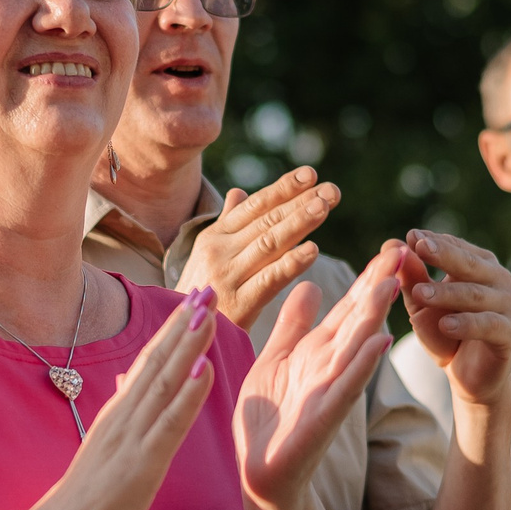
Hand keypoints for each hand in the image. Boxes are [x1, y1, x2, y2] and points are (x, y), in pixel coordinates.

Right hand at [35, 287, 220, 509]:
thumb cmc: (84, 499)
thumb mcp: (104, 447)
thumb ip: (120, 416)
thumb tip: (127, 383)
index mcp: (119, 413)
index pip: (149, 362)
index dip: (172, 330)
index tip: (194, 300)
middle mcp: (125, 415)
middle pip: (158, 360)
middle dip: (185, 322)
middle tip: (208, 287)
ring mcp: (133, 435)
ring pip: (166, 381)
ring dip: (188, 344)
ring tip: (208, 311)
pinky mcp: (142, 461)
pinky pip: (170, 422)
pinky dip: (189, 393)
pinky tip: (205, 369)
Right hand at [176, 168, 338, 329]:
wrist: (179, 336)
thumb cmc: (200, 293)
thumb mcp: (207, 255)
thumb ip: (227, 223)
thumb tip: (240, 191)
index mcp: (215, 236)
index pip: (255, 205)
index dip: (283, 188)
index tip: (311, 173)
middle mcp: (219, 251)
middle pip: (266, 220)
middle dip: (300, 202)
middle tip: (331, 190)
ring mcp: (226, 276)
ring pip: (268, 243)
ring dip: (298, 223)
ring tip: (324, 207)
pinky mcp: (237, 305)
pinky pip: (268, 280)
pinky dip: (290, 263)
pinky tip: (312, 251)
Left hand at [235, 242, 396, 509]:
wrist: (260, 472)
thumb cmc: (269, 417)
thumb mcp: (276, 358)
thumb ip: (293, 325)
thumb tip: (309, 283)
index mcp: (319, 350)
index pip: (348, 306)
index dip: (367, 276)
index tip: (389, 246)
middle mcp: (331, 365)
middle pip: (359, 317)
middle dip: (378, 284)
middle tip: (401, 250)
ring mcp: (331, 389)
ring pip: (357, 345)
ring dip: (375, 315)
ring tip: (393, 284)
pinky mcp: (324, 416)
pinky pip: (346, 385)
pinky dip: (362, 363)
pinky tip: (380, 342)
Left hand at [395, 229, 510, 408]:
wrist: (469, 375)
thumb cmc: (445, 333)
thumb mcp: (421, 305)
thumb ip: (410, 277)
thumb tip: (390, 244)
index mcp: (480, 265)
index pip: (456, 247)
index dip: (434, 241)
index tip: (411, 235)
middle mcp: (499, 279)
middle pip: (469, 264)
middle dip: (444, 255)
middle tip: (420, 248)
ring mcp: (509, 305)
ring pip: (476, 295)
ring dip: (446, 293)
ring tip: (419, 293)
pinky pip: (489, 325)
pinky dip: (467, 324)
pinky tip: (446, 324)